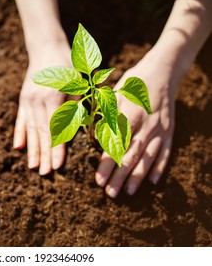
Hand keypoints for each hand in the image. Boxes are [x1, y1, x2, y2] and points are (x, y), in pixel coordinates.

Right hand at [13, 41, 71, 174]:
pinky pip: (20, 120)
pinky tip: (18, 148)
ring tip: (33, 167)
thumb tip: (78, 131)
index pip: (55, 129)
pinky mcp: (23, 100)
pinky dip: (20, 134)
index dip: (56, 149)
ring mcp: (27, 100)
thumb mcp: (79, 83)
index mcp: (53, 97)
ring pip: (30, 129)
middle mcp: (37, 101)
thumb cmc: (69, 66)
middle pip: (41, 133)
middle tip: (45, 173)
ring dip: (32, 149)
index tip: (57, 166)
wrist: (46, 48)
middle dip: (43, 154)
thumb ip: (77, 106)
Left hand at [95, 52, 178, 197]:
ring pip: (148, 158)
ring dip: (138, 177)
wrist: (162, 72)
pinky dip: (160, 167)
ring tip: (128, 192)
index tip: (98, 180)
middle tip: (110, 193)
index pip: (115, 146)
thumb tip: (95, 138)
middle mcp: (146, 126)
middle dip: (120, 177)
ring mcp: (160, 130)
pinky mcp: (169, 131)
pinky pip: (165, 152)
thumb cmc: (132, 84)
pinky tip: (154, 182)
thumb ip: (106, 117)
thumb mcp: (115, 95)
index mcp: (129, 117)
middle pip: (131, 157)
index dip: (106, 165)